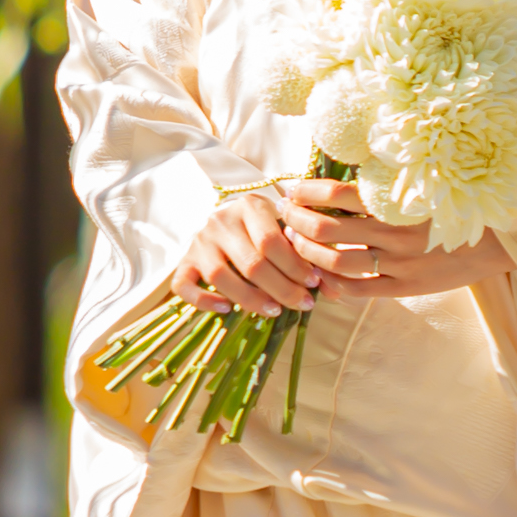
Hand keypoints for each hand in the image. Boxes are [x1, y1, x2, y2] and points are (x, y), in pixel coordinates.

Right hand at [169, 188, 323, 320]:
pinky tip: (226, 309)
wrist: (223, 215)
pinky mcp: (184, 262)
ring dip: (250, 299)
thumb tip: (333, 289)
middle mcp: (220, 221)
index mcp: (248, 207)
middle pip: (251, 263)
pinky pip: (184, 286)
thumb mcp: (283, 226)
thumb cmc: (261, 225)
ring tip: (275, 310)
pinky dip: (204, 300)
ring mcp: (199, 242)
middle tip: (302, 303)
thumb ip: (305, 253)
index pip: (271, 240)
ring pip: (220, 276)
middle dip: (282, 288)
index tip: (313, 283)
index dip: (294, 266)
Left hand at [276, 179, 501, 302]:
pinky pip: (359, 290)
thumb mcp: (424, 185)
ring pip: (337, 262)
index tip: (293, 189)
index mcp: (398, 202)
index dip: (307, 192)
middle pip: (327, 229)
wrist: (499, 240)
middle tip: (286, 214)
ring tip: (296, 242)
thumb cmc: (457, 206)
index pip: (337, 195)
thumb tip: (345, 174)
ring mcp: (400, 263)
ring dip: (308, 253)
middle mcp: (395, 233)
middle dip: (297, 221)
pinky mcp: (406, 287)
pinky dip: (333, 284)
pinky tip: (321, 275)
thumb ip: (387, 183)